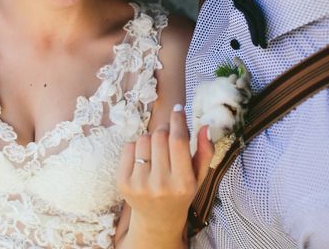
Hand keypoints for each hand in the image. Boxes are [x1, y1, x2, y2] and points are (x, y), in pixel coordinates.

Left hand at [117, 105, 213, 233]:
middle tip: (169, 135)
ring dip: (151, 139)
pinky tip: (145, 160)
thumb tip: (205, 127)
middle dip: (165, 129)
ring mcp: (139, 184)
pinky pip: (128, 147)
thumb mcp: (198, 176)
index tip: (179, 109)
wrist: (157, 219)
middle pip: (160, 136)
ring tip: (157, 152)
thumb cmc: (181, 192)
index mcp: (183, 183)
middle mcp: (160, 185)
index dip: (178, 120)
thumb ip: (205, 151)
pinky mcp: (122, 182)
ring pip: (143, 139)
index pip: (178, 141)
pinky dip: (137, 147)